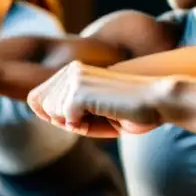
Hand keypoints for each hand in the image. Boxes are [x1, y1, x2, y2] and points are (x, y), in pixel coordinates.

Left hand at [27, 61, 162, 138]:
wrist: (157, 102)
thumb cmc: (129, 111)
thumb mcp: (92, 112)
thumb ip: (65, 112)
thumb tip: (41, 111)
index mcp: (74, 70)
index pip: (38, 97)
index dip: (53, 114)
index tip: (81, 117)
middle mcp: (71, 69)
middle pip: (44, 108)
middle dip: (68, 121)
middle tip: (99, 116)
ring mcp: (75, 78)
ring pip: (53, 114)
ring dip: (78, 123)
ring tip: (105, 114)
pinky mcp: (80, 91)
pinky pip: (68, 121)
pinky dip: (86, 126)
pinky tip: (106, 114)